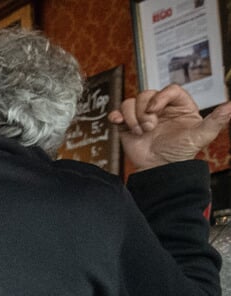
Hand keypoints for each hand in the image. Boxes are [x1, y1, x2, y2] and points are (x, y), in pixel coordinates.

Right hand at [110, 83, 230, 168]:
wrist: (158, 169)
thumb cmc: (180, 153)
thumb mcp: (200, 136)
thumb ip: (215, 121)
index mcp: (180, 106)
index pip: (170, 89)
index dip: (160, 97)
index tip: (155, 110)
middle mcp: (161, 108)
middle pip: (147, 94)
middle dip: (145, 111)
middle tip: (150, 128)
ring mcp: (143, 115)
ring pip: (131, 102)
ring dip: (132, 117)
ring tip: (140, 132)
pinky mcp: (128, 124)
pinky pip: (118, 112)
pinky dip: (116, 116)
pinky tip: (119, 123)